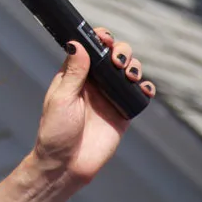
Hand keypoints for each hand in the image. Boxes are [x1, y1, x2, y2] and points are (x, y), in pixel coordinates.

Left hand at [30, 28, 156, 187]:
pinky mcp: (123, 112)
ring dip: (134, 66)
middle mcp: (94, 82)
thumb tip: (77, 43)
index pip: (90, 48)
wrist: (66, 164)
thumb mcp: (61, 98)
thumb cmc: (56, 131)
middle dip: (121, 51)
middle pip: (113, 55)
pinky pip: (138, 95)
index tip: (104, 37)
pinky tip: (143, 88)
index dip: (99, 39)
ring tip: (129, 74)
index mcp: (75, 74)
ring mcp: (109, 96)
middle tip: (118, 60)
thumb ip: (73, 72)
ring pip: (128, 71)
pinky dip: (145, 88)